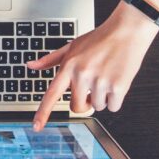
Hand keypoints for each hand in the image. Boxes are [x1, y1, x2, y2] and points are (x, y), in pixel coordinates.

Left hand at [29, 2, 158, 130]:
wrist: (126, 31)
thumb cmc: (99, 39)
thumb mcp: (72, 46)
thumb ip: (51, 59)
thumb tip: (31, 66)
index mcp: (69, 66)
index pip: (52, 94)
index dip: (43, 112)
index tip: (36, 126)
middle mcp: (82, 74)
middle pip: (77, 107)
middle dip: (84, 102)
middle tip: (92, 88)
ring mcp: (100, 81)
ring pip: (97, 107)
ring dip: (102, 97)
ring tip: (106, 76)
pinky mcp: (118, 86)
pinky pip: (113, 107)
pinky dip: (116, 99)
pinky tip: (116, 80)